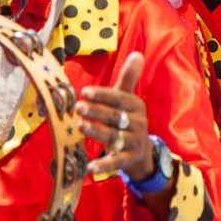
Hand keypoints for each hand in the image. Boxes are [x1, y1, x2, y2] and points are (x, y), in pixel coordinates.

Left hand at [76, 51, 153, 179]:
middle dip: (97, 111)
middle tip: (77, 107)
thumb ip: (129, 79)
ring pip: (114, 137)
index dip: (103, 95)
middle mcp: (138, 123)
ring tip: (80, 126)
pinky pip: (116, 162)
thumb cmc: (128, 120)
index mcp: (136, 105)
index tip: (84, 92)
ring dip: (98, 131)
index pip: (119, 98)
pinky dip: (104, 165)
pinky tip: (89, 167)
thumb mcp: (128, 100)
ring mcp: (134, 142)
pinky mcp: (129, 159)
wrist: (143, 153)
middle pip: (115, 116)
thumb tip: (137, 53)